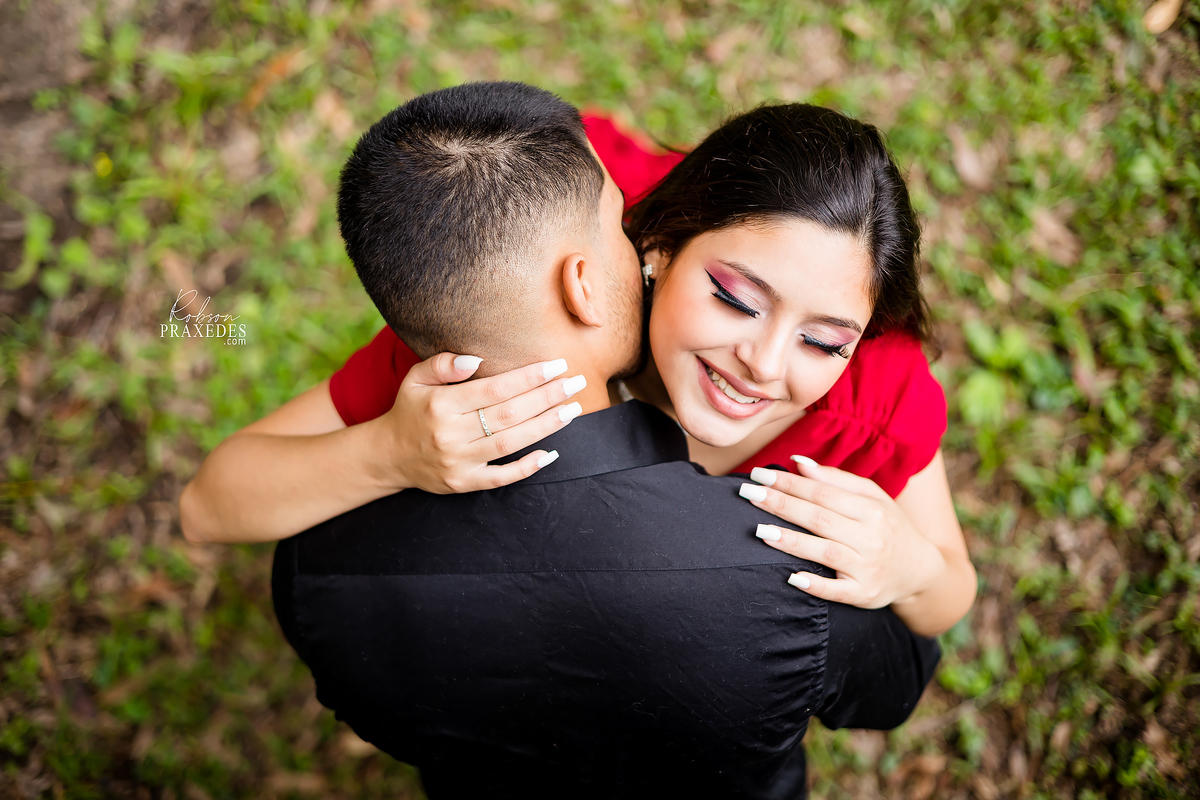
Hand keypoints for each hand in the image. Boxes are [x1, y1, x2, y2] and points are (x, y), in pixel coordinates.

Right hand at [378, 353, 585, 493]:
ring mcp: (458, 462)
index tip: (557, 365)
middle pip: (509, 414)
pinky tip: (551, 453)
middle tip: (577, 382)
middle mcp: (450, 434)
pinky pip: (501, 477)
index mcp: (440, 404)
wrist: (388, 455)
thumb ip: (443, 364)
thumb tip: (475, 359)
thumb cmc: (411, 410)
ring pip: (510, 443)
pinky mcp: (463, 483)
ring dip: (546, 426)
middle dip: (548, 397)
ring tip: (573, 409)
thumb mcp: (415, 378)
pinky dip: (527, 468)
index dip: (529, 377)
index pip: (494, 389)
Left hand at [737, 456, 945, 608]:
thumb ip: (836, 480)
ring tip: (760, 530)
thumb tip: (797, 462)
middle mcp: (870, 538)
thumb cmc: (888, 527)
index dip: (789, 482)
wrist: (921, 572)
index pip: (822, 492)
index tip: (759, 474)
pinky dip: (814, 585)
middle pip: (819, 518)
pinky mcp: (863, 594)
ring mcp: (867, 568)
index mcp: (871, 510)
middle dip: (781, 504)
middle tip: (749, 493)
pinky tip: (791, 577)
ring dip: (791, 541)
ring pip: (825, 552)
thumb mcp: (872, 497)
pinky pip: (836, 591)